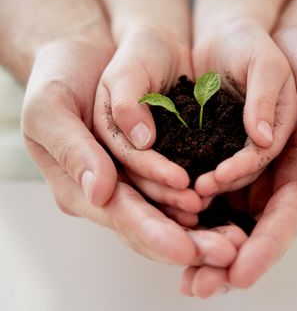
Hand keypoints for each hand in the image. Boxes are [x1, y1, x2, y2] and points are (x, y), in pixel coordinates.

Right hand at [21, 39, 223, 265]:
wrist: (79, 58)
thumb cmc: (57, 80)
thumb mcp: (50, 109)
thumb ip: (73, 150)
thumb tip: (100, 191)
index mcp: (77, 186)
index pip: (119, 216)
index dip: (153, 233)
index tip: (186, 250)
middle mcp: (106, 190)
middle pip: (148, 224)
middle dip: (186, 242)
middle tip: (225, 253)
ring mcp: (129, 179)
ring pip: (165, 211)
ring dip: (198, 227)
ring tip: (231, 236)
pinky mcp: (148, 163)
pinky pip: (173, 186)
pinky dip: (196, 198)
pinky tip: (221, 205)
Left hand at [180, 24, 296, 296]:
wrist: (288, 43)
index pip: (287, 218)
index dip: (265, 248)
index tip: (240, 274)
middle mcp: (277, 180)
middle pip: (252, 229)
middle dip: (225, 260)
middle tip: (198, 287)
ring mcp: (251, 171)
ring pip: (226, 213)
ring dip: (201, 240)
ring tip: (177, 262)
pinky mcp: (226, 154)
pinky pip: (208, 186)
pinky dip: (190, 206)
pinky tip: (170, 221)